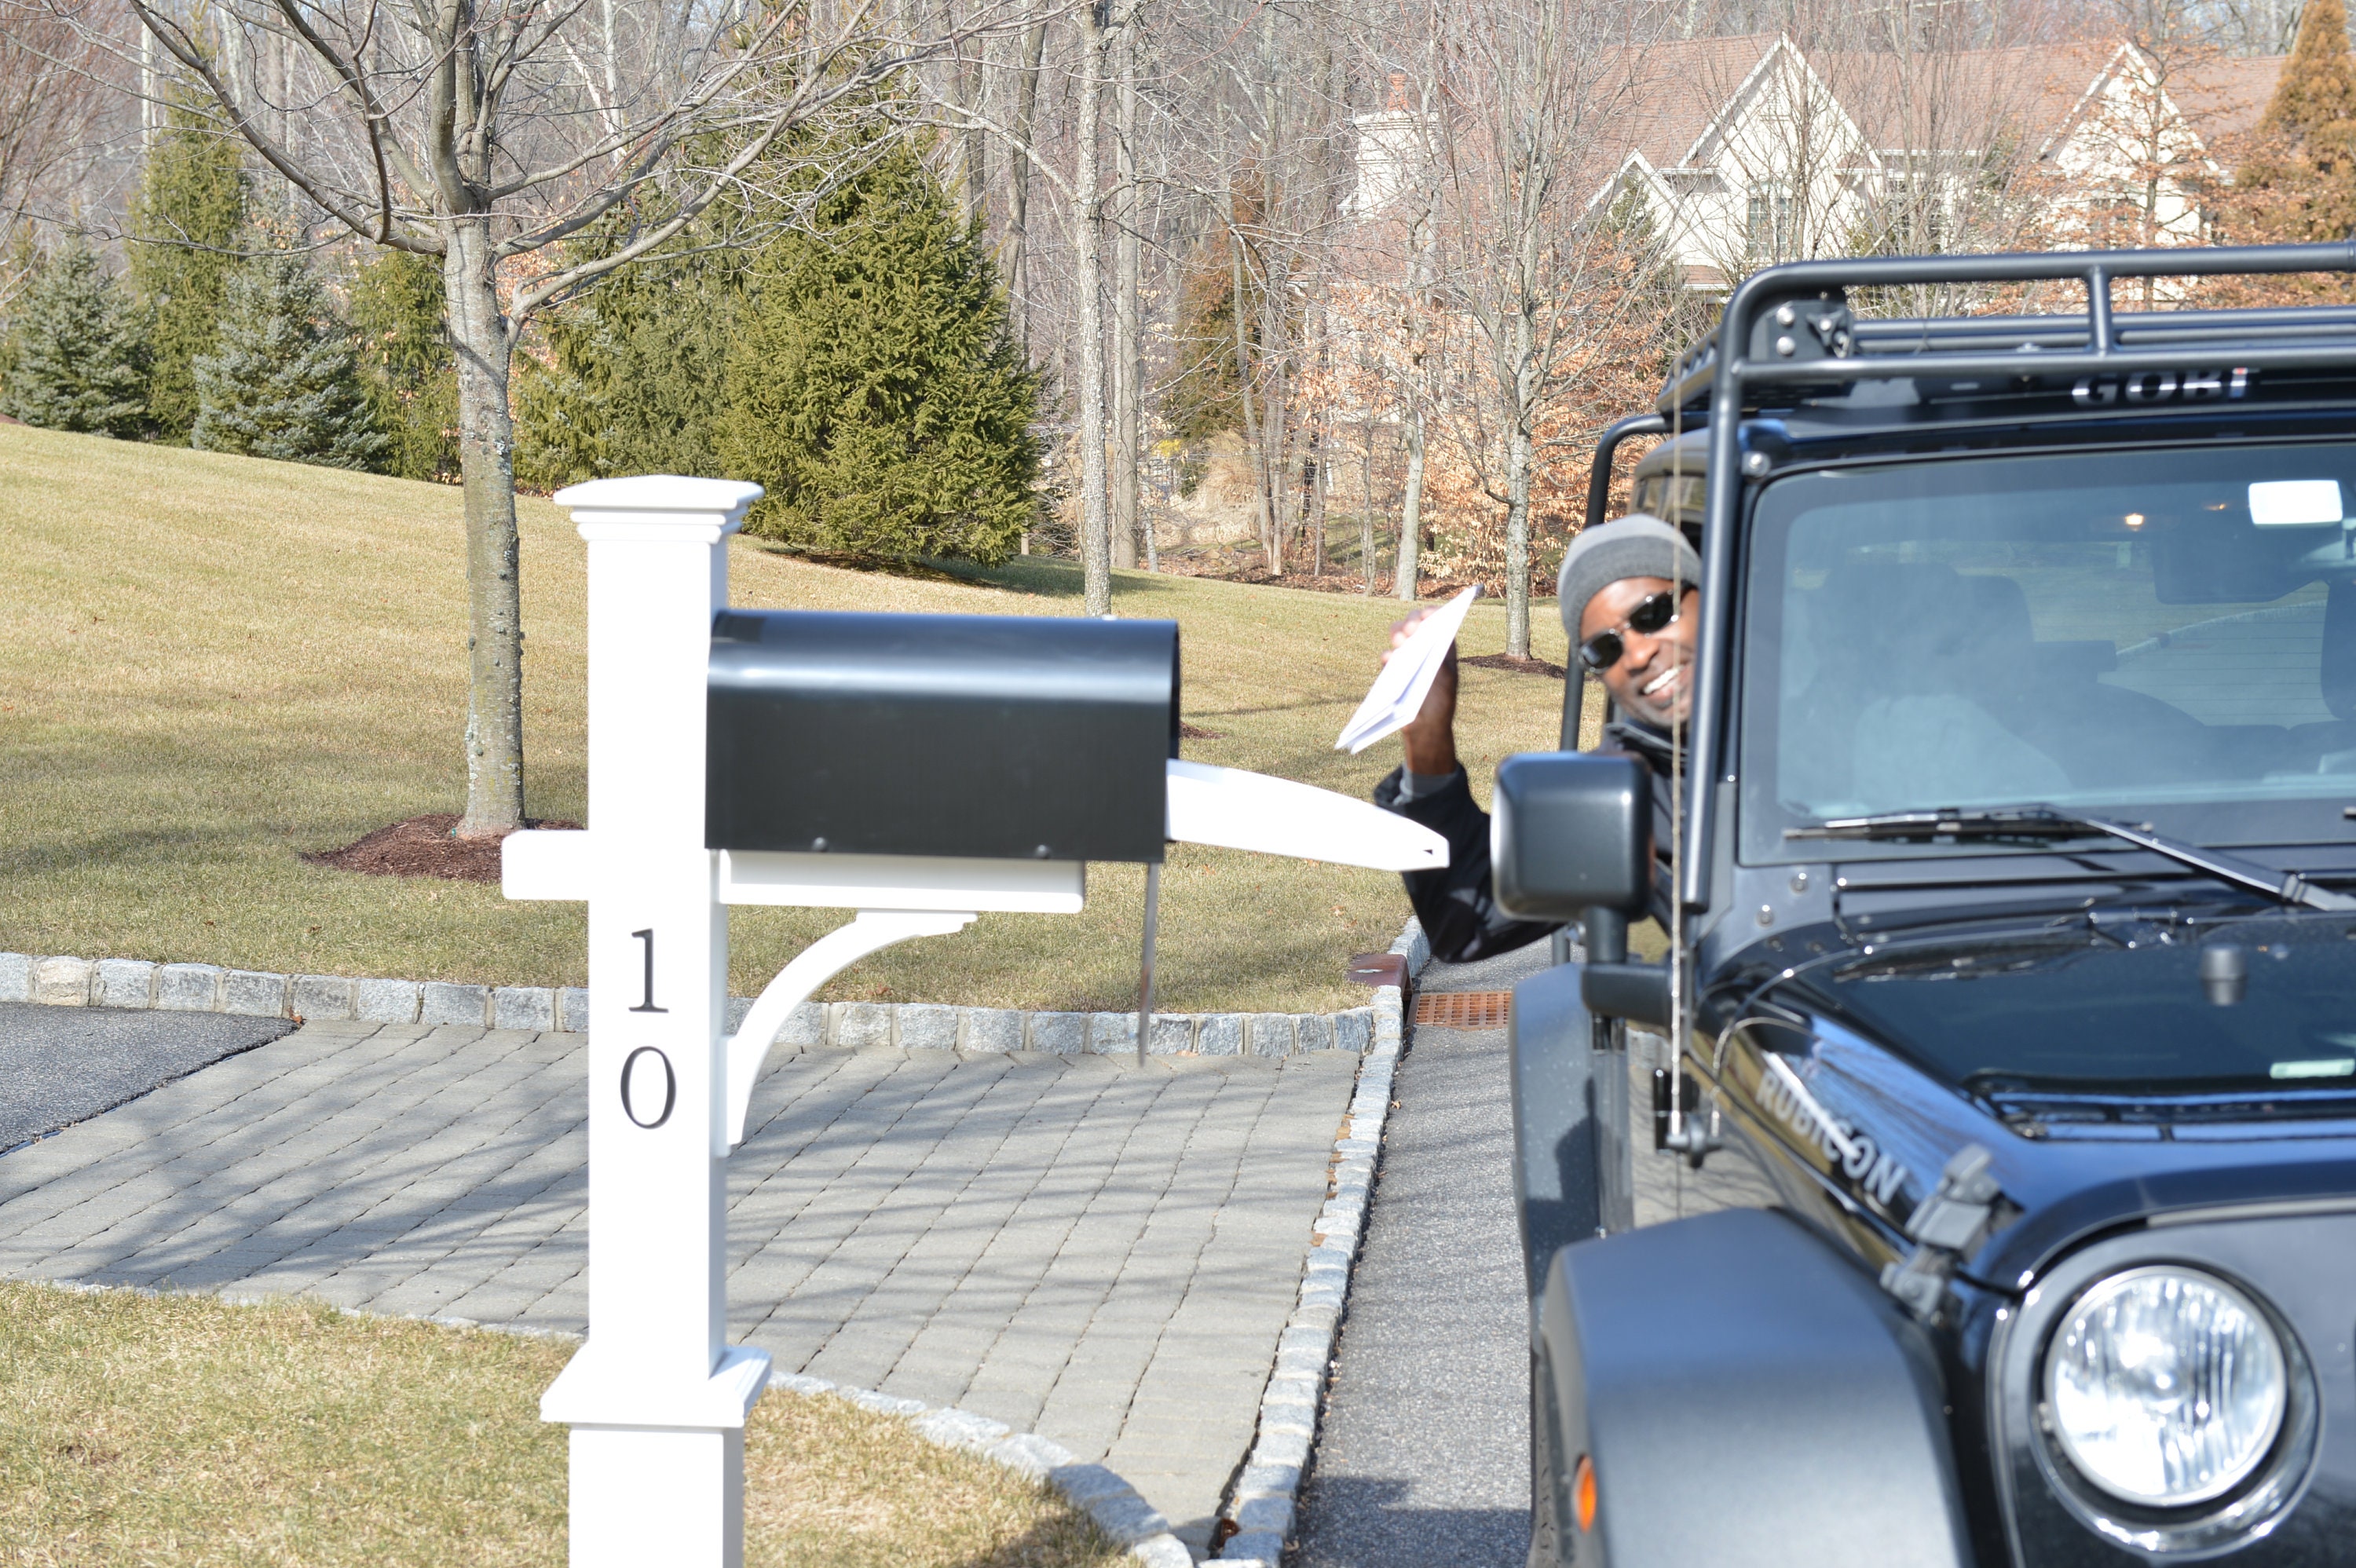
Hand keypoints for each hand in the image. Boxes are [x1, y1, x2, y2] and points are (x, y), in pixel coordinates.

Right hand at [1385, 609, 1458, 777]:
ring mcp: (1406, 654)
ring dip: (1397, 634)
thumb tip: (1432, 637)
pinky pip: (1387, 656)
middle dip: (1412, 623)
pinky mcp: (1392, 668)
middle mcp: (1423, 644)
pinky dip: (1388, 655)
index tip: (1428, 615)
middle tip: (1413, 629)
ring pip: (1397, 635)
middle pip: (1415, 623)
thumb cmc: (1440, 702)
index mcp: (1442, 644)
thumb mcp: (1446, 680)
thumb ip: (1440, 658)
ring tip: (1400, 642)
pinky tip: (1390, 659)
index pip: (1437, 620)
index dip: (1432, 614)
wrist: (1425, 725)